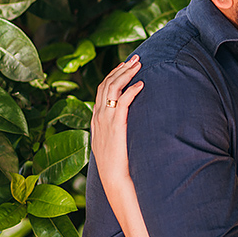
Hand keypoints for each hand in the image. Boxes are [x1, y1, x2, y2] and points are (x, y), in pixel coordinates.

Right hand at [91, 56, 142, 184]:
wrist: (113, 178)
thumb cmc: (116, 163)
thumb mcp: (111, 142)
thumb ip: (114, 128)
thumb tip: (124, 120)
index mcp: (96, 118)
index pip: (102, 89)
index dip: (113, 75)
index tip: (125, 66)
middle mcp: (98, 116)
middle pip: (107, 84)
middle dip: (121, 69)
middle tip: (135, 58)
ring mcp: (105, 120)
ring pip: (112, 88)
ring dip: (126, 74)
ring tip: (139, 64)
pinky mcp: (116, 125)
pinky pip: (122, 101)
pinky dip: (131, 90)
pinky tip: (141, 84)